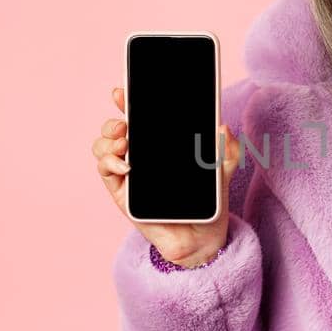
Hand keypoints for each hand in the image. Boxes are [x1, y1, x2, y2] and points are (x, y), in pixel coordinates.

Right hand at [94, 86, 239, 266]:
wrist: (202, 238)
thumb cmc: (208, 202)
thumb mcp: (224, 172)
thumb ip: (227, 150)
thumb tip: (223, 127)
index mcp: (160, 145)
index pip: (140, 117)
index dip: (127, 102)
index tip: (122, 92)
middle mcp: (140, 155)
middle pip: (115, 129)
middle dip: (113, 120)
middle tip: (125, 122)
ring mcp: (128, 174)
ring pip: (104, 147)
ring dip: (107, 140)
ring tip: (124, 142)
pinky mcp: (122, 193)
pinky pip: (105, 172)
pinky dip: (109, 163)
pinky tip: (124, 166)